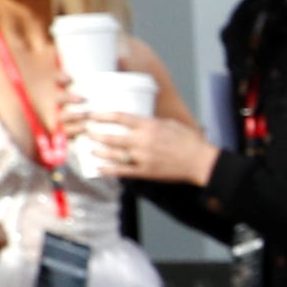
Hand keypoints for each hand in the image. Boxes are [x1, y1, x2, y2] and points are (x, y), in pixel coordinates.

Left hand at [96, 109, 222, 187]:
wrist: (200, 162)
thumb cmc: (188, 141)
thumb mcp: (170, 124)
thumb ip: (151, 122)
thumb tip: (137, 119)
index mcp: (149, 126)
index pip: (120, 118)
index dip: (103, 115)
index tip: (92, 115)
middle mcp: (143, 141)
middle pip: (112, 137)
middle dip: (95, 134)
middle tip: (86, 132)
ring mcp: (143, 158)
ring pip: (113, 155)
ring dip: (99, 152)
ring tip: (90, 149)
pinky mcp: (145, 172)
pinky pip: (122, 171)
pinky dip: (108, 170)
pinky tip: (98, 169)